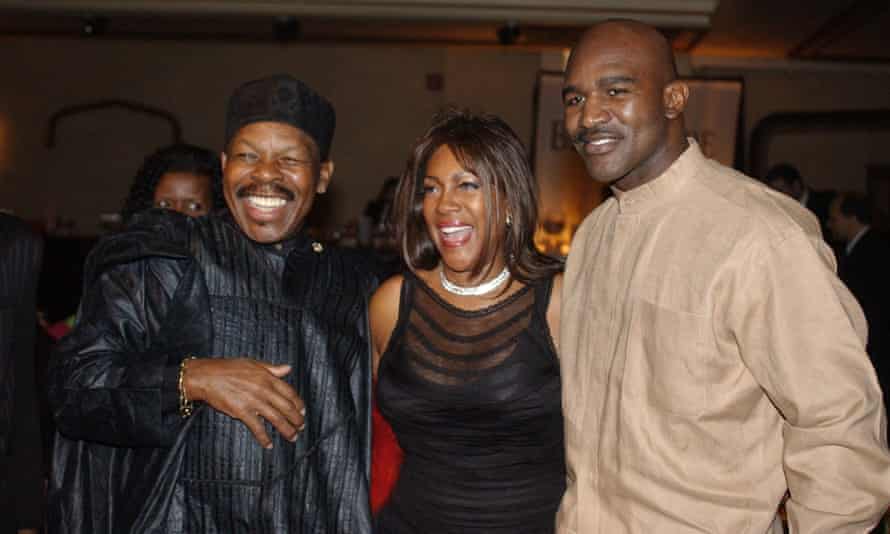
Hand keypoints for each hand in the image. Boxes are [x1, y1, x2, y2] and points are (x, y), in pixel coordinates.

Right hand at [183, 358, 304, 448]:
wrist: (206, 376)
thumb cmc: (227, 368)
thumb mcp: (253, 363)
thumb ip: (272, 368)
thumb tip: (288, 368)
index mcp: (268, 378)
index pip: (289, 392)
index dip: (298, 403)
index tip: (302, 411)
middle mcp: (264, 390)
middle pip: (286, 407)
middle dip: (296, 419)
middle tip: (301, 427)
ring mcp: (254, 401)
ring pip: (276, 419)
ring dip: (286, 430)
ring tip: (292, 437)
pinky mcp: (242, 412)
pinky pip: (257, 427)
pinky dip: (264, 437)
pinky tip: (268, 444)